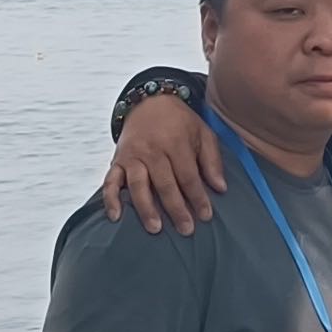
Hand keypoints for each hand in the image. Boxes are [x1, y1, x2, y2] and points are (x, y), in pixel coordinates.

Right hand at [103, 91, 226, 231]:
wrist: (149, 101)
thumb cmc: (180, 122)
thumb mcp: (203, 133)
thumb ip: (212, 160)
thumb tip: (220, 188)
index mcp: (175, 143)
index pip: (188, 175)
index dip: (198, 197)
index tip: (206, 216)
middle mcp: (152, 150)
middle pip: (165, 183)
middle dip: (176, 208)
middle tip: (186, 230)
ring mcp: (132, 156)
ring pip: (138, 185)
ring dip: (146, 208)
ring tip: (155, 228)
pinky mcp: (117, 161)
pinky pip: (110, 181)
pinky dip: (110, 199)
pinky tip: (116, 217)